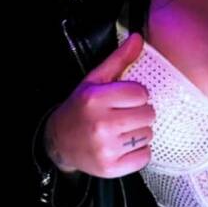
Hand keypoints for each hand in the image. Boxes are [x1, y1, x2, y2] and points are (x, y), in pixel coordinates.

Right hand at [43, 32, 155, 177]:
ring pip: (148, 135)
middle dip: (140, 113)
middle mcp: (100, 124)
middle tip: (124, 115)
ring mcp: (105, 149)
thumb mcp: (95, 81)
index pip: (141, 94)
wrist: (59, 142)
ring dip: (140, 132)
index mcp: (95, 99)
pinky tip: (124, 146)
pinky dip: (139, 152)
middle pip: (148, 114)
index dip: (137, 95)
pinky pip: (145, 156)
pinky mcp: (111, 168)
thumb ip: (118, 60)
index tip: (125, 99)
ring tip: (122, 130)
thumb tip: (138, 38)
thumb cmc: (81, 108)